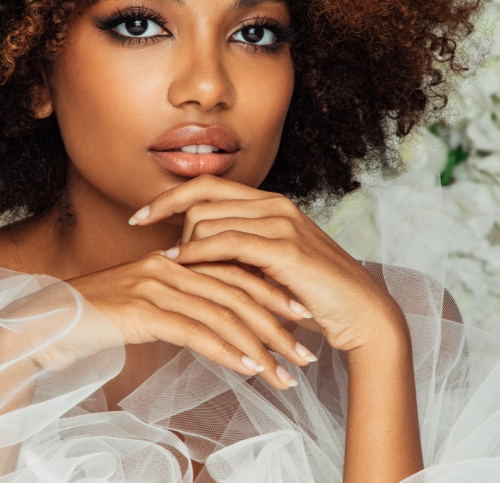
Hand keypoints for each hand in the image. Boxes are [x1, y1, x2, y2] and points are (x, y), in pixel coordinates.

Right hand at [65, 253, 317, 389]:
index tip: (302, 320)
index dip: (272, 297)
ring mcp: (155, 286)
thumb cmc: (90, 322)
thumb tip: (206, 327)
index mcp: (172, 262)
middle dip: (277, 326)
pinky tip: (250, 369)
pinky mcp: (143, 310)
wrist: (41, 325)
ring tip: (285, 373)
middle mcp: (168, 267)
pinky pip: (196, 332)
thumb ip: (174, 310)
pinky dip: (228, 351)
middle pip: (238, 293)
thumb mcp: (140, 311)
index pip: (234, 274)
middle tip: (306, 354)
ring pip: (223, 315)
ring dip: (260, 347)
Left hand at [131, 175, 407, 354]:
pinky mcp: (284, 249)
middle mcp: (274, 205)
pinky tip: (179, 266)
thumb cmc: (313, 296)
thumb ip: (238, 252)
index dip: (168, 197)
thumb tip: (192, 251)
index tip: (138, 216)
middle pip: (200, 201)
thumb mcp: (269, 267)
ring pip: (208, 220)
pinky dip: (198, 252)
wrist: (361, 314)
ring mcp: (281, 223)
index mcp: (271, 203)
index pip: (207, 186)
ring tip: (168, 268)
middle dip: (170, 225)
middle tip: (158, 256)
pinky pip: (226, 242)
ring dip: (182, 245)